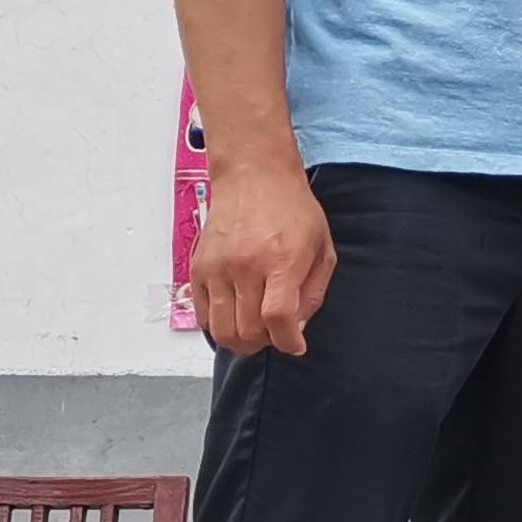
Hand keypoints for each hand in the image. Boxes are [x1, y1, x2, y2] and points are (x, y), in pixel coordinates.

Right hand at [190, 164, 334, 355]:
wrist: (253, 176)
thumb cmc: (291, 209)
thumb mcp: (322, 248)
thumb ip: (312, 293)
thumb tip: (296, 328)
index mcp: (282, 261)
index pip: (278, 319)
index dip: (288, 342)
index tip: (294, 345)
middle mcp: (246, 266)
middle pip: (246, 331)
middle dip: (264, 343)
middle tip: (274, 333)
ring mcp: (218, 268)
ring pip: (221, 329)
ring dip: (239, 340)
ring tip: (254, 329)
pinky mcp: (199, 268)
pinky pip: (202, 314)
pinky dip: (217, 324)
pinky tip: (234, 313)